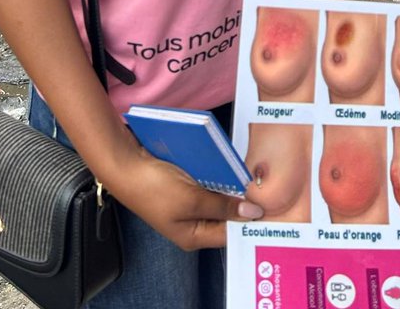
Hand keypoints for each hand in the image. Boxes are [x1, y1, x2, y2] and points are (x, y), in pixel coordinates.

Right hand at [109, 144, 261, 249]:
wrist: (125, 164)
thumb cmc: (154, 188)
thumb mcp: (192, 200)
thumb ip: (223, 206)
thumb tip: (253, 213)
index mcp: (193, 236)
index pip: (230, 234)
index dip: (250, 221)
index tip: (273, 207)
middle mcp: (193, 224)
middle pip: (226, 215)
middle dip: (244, 201)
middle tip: (267, 186)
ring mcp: (189, 204)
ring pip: (220, 197)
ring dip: (233, 186)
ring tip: (254, 173)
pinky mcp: (186, 186)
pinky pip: (210, 183)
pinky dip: (221, 175)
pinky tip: (233, 164)